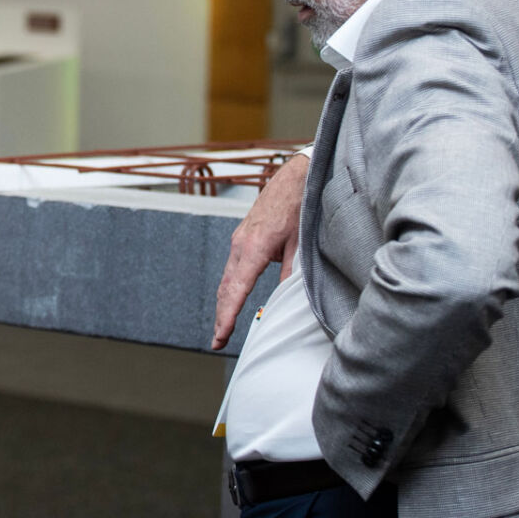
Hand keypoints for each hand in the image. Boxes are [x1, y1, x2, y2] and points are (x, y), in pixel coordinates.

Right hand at [210, 152, 307, 349]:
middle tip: (217, 342)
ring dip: (224, 303)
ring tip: (223, 328)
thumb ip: (291, 271)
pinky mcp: (243, 237)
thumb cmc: (300, 204)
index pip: (236, 290)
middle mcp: (241, 244)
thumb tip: (285, 299)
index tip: (220, 337)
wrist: (296, 175)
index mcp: (254, 247)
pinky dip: (230, 287)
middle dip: (221, 316)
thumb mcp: (301, 242)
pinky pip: (233, 267)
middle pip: (225, 288)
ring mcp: (239, 240)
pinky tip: (233, 299)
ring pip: (227, 278)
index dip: (227, 317)